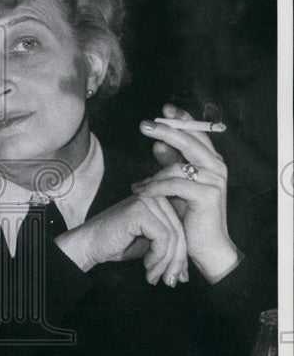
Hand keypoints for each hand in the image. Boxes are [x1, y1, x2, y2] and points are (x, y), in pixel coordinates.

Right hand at [56, 192, 187, 285]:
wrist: (88, 245)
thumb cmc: (114, 245)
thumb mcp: (147, 246)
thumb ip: (167, 248)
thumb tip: (186, 272)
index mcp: (157, 201)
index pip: (180, 227)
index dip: (182, 254)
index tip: (178, 276)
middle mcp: (154, 197)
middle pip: (180, 231)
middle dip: (177, 261)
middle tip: (170, 282)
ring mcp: (147, 201)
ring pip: (173, 236)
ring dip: (166, 263)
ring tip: (154, 277)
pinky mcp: (140, 211)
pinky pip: (163, 238)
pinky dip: (158, 257)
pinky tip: (147, 267)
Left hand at [133, 104, 240, 281]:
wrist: (206, 246)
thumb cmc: (191, 216)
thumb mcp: (177, 186)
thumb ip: (170, 164)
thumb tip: (157, 144)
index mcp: (212, 161)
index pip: (197, 132)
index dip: (182, 118)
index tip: (164, 109)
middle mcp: (217, 167)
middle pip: (189, 140)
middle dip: (166, 130)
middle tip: (144, 125)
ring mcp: (215, 180)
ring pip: (178, 165)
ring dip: (153, 175)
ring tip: (138, 186)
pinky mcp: (207, 195)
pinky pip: (175, 184)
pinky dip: (156, 187)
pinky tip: (143, 193)